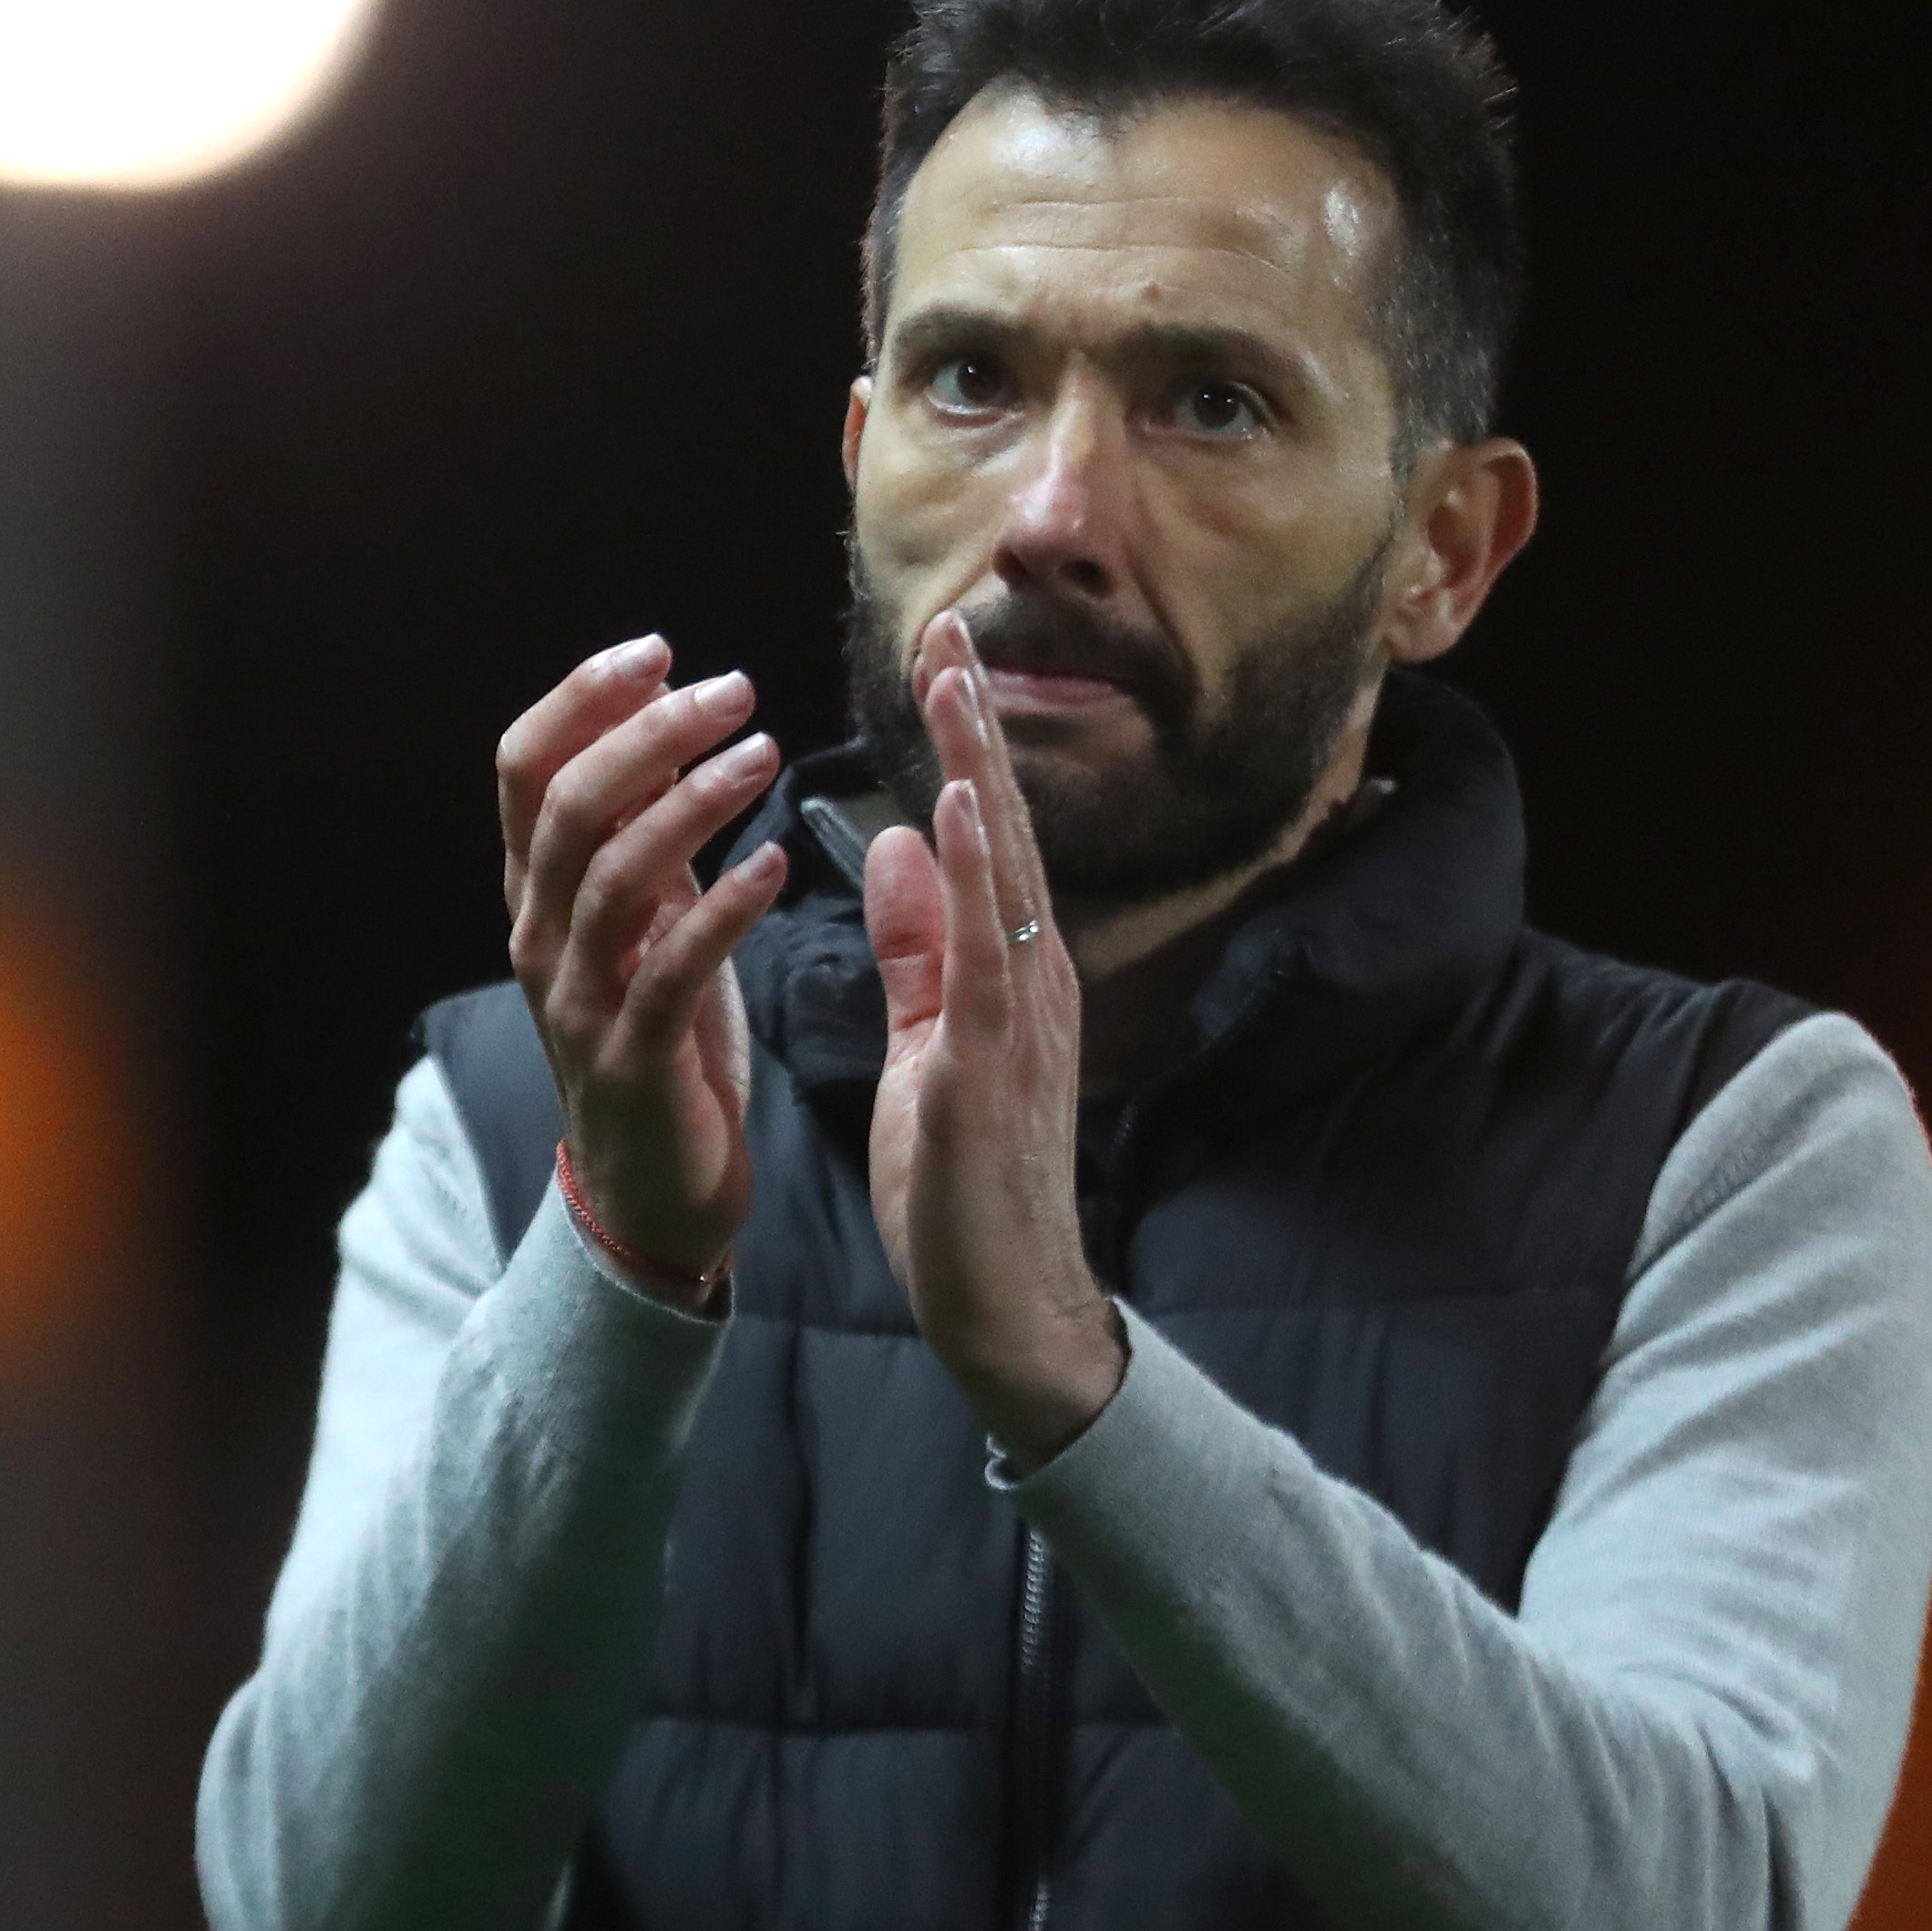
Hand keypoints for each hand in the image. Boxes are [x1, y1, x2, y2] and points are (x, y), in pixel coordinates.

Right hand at [499, 635, 792, 1285]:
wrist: (654, 1193)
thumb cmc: (662, 1040)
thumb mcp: (645, 922)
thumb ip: (643, 834)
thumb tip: (660, 726)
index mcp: (536, 894)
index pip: (524, 768)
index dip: (582, 699)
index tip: (658, 649)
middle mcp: (539, 937)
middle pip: (568, 805)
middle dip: (648, 733)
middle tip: (735, 690)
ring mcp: (578, 1000)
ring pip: (612, 874)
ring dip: (691, 803)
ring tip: (764, 754)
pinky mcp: (632, 1059)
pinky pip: (669, 968)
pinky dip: (721, 908)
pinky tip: (776, 864)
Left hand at [861, 611, 1124, 1462]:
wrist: (1006, 1301)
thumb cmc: (966, 1182)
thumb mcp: (932, 1039)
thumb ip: (923, 941)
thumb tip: (900, 842)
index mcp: (1009, 966)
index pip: (983, 832)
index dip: (961, 743)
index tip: (938, 659)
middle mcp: (1031, 970)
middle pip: (1003, 824)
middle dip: (974, 725)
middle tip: (953, 629)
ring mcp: (1025, 1011)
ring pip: (1004, 864)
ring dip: (975, 767)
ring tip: (953, 682)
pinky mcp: (999, 1057)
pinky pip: (986, 945)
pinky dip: (972, 869)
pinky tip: (949, 806)